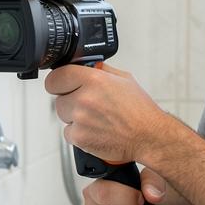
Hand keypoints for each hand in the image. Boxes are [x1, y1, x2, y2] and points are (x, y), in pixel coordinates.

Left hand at [45, 62, 163, 164]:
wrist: (148, 136)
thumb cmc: (140, 110)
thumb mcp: (124, 79)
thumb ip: (100, 71)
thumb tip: (86, 66)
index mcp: (94, 79)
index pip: (56, 77)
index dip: (59, 82)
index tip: (62, 85)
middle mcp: (85, 98)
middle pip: (58, 98)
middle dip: (70, 100)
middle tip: (89, 105)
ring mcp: (80, 119)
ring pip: (63, 115)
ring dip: (73, 117)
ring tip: (95, 118)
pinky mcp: (80, 137)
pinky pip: (68, 133)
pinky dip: (79, 134)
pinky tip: (95, 130)